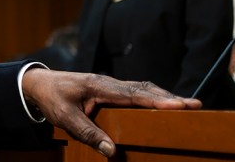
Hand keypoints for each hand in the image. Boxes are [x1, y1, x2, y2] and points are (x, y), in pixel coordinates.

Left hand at [22, 69, 200, 156]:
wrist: (39, 83)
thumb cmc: (52, 98)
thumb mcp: (66, 118)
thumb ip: (88, 133)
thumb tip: (112, 152)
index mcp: (100, 86)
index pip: (134, 94)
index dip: (158, 100)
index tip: (179, 105)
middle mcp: (109, 83)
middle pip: (145, 89)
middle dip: (170, 97)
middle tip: (195, 105)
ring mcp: (110, 85)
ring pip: (142, 89)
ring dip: (163, 96)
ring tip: (186, 105)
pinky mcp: (109, 90)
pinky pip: (135, 92)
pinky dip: (152, 97)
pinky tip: (162, 104)